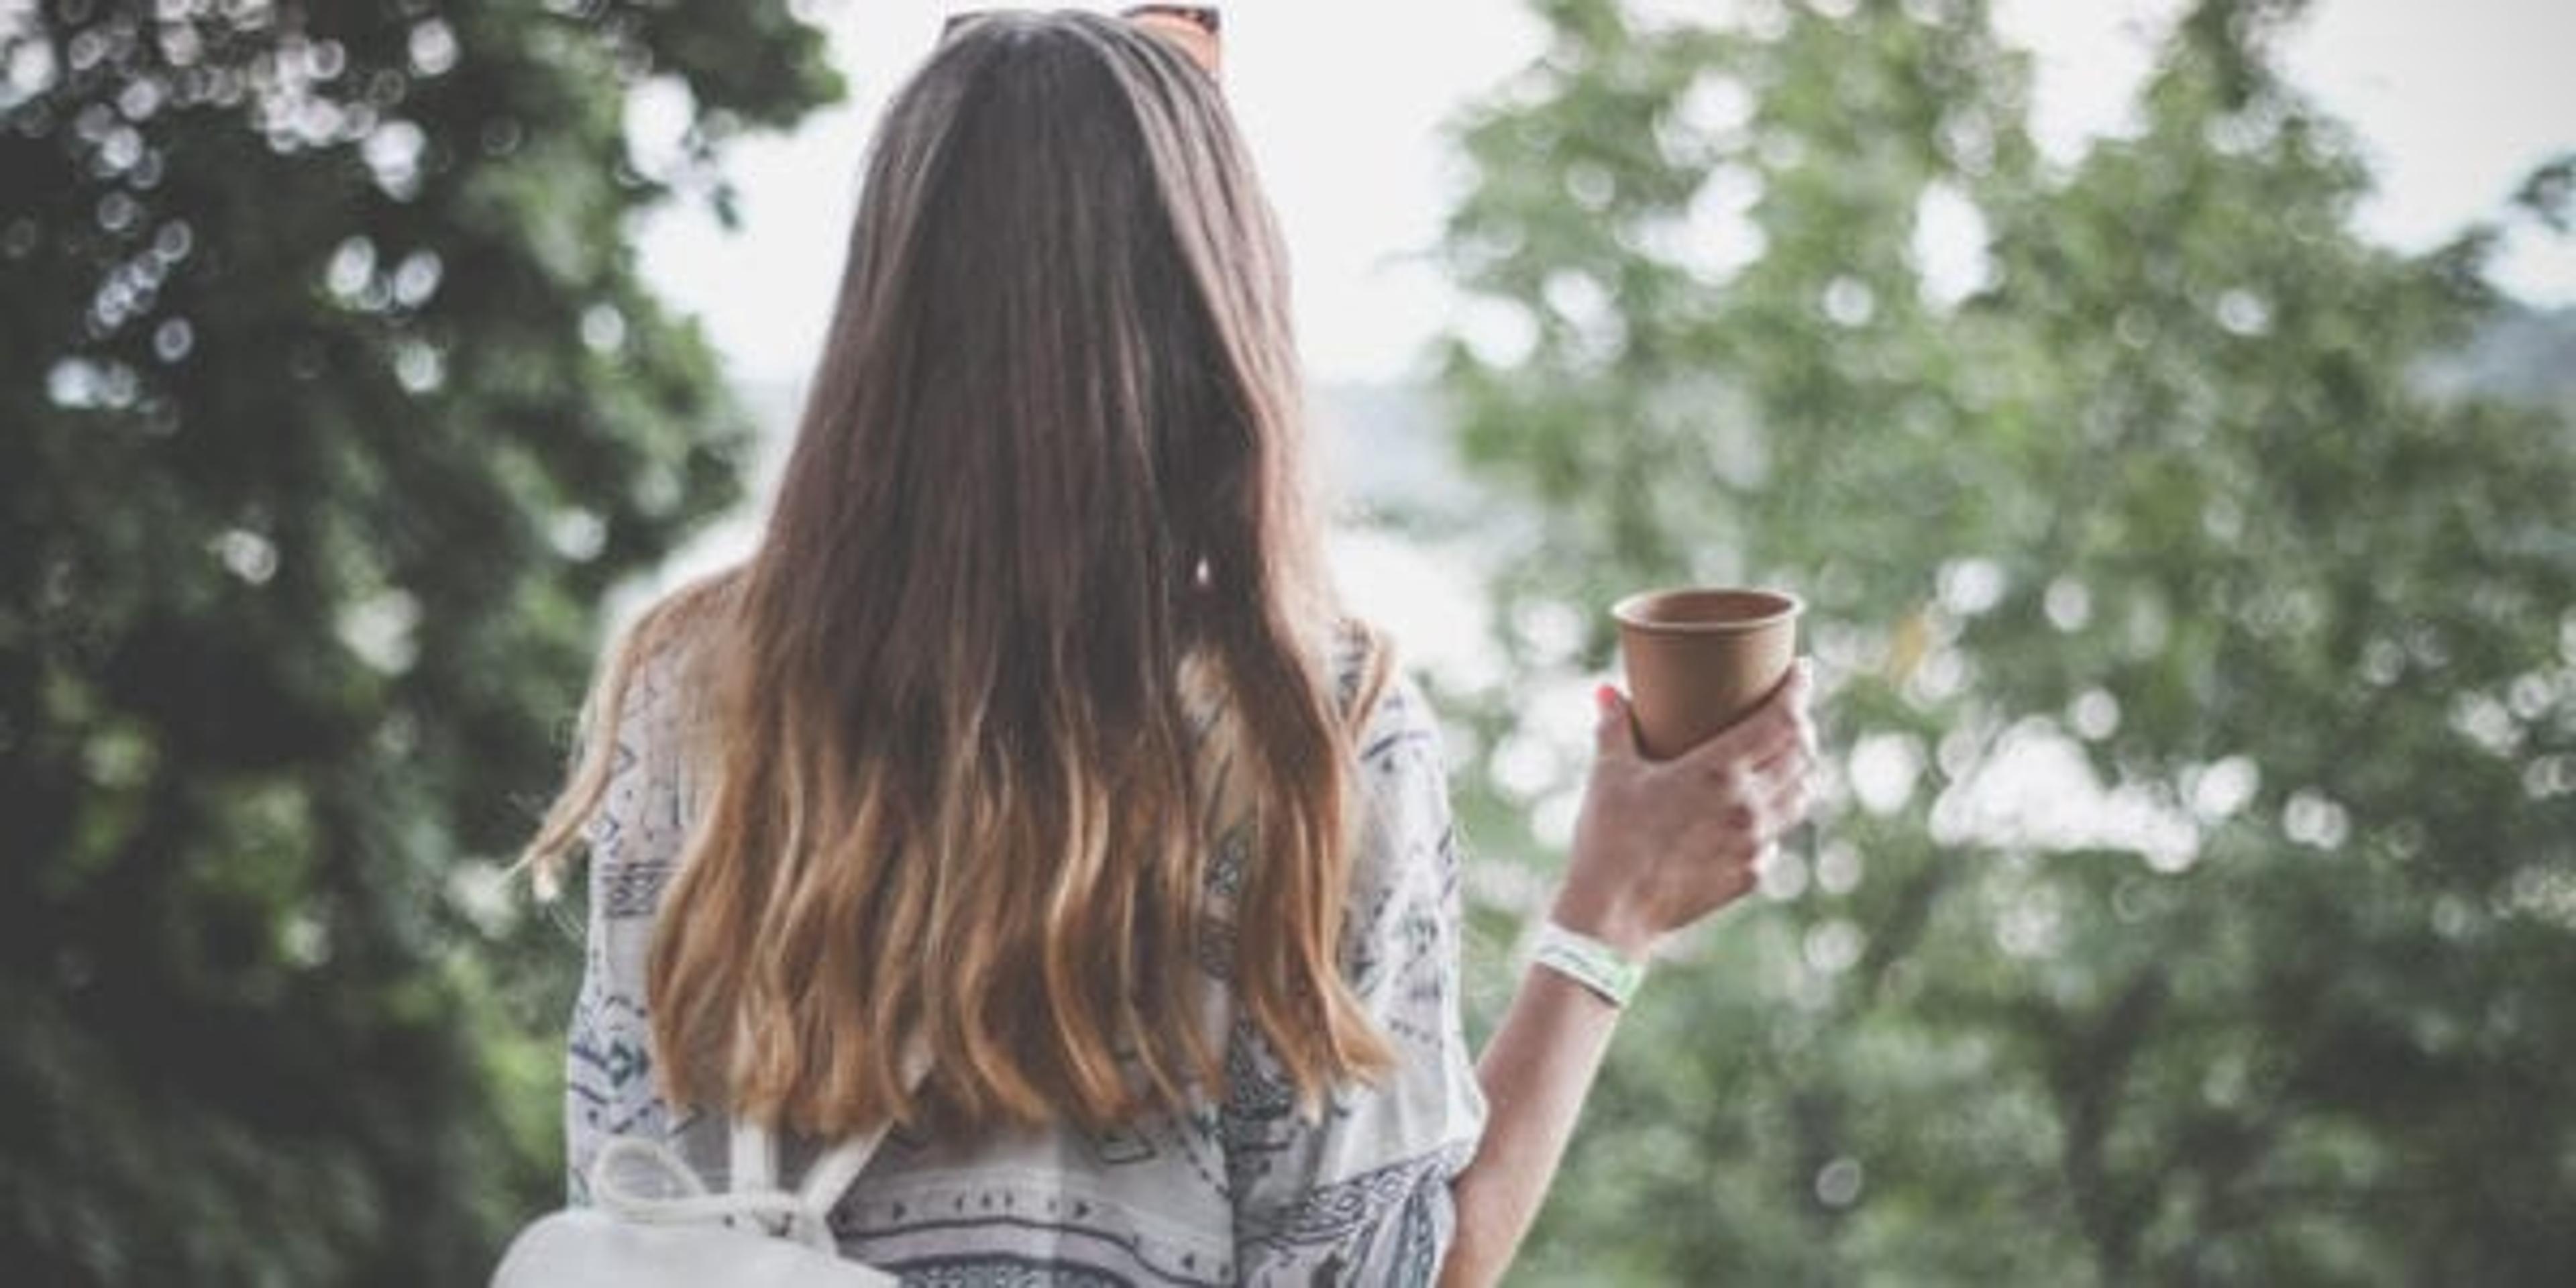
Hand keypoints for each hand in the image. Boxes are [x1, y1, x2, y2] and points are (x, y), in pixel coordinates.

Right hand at [1552, 661, 1818, 957]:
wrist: (1613, 914)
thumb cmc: (1608, 840)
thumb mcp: (1609, 775)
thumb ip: (1614, 727)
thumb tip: (1606, 691)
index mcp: (1719, 771)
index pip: (1782, 720)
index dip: (1799, 690)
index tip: (1803, 671)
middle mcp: (1749, 805)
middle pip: (1801, 753)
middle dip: (1802, 724)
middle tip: (1790, 709)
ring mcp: (1755, 843)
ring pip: (1801, 795)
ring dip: (1801, 768)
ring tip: (1787, 753)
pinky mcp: (1752, 874)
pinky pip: (1778, 835)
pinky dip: (1777, 813)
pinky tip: (1760, 808)